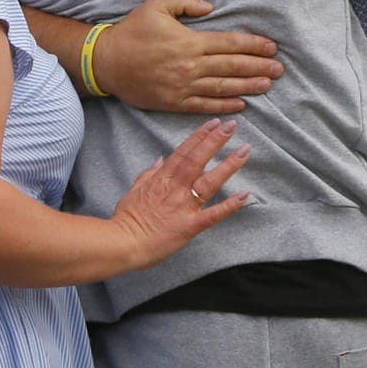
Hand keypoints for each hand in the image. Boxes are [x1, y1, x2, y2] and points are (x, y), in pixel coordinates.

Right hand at [95, 0, 282, 114]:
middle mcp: (190, 65)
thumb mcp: (156, 6)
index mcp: (190, 42)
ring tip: (268, 85)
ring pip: (223, 87)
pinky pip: (205, 105)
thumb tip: (210, 6)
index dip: (254, 46)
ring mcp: (183, 86)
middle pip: (233, 66)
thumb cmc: (132, 31)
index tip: (272, 47)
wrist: (104, 62)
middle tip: (280, 69)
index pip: (230, 44)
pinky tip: (242, 104)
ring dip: (249, 86)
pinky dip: (225, 105)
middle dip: (259, 67)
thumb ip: (185, 1)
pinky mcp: (174, 102)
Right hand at [110, 117, 250, 269]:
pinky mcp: (190, 226)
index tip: (213, 123)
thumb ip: (149, 174)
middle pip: (197, 160)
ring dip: (228, 166)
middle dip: (215, 141)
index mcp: (161, 180)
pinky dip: (229, 205)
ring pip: (209, 182)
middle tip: (232, 125)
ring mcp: (183, 207)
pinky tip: (244, 194)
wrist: (121, 244)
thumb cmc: (126, 219)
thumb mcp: (134, 190)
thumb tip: (160, 159)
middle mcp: (175, 189)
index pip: (183, 152)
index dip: (199, 136)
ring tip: (244, 151)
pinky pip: (213, 214)